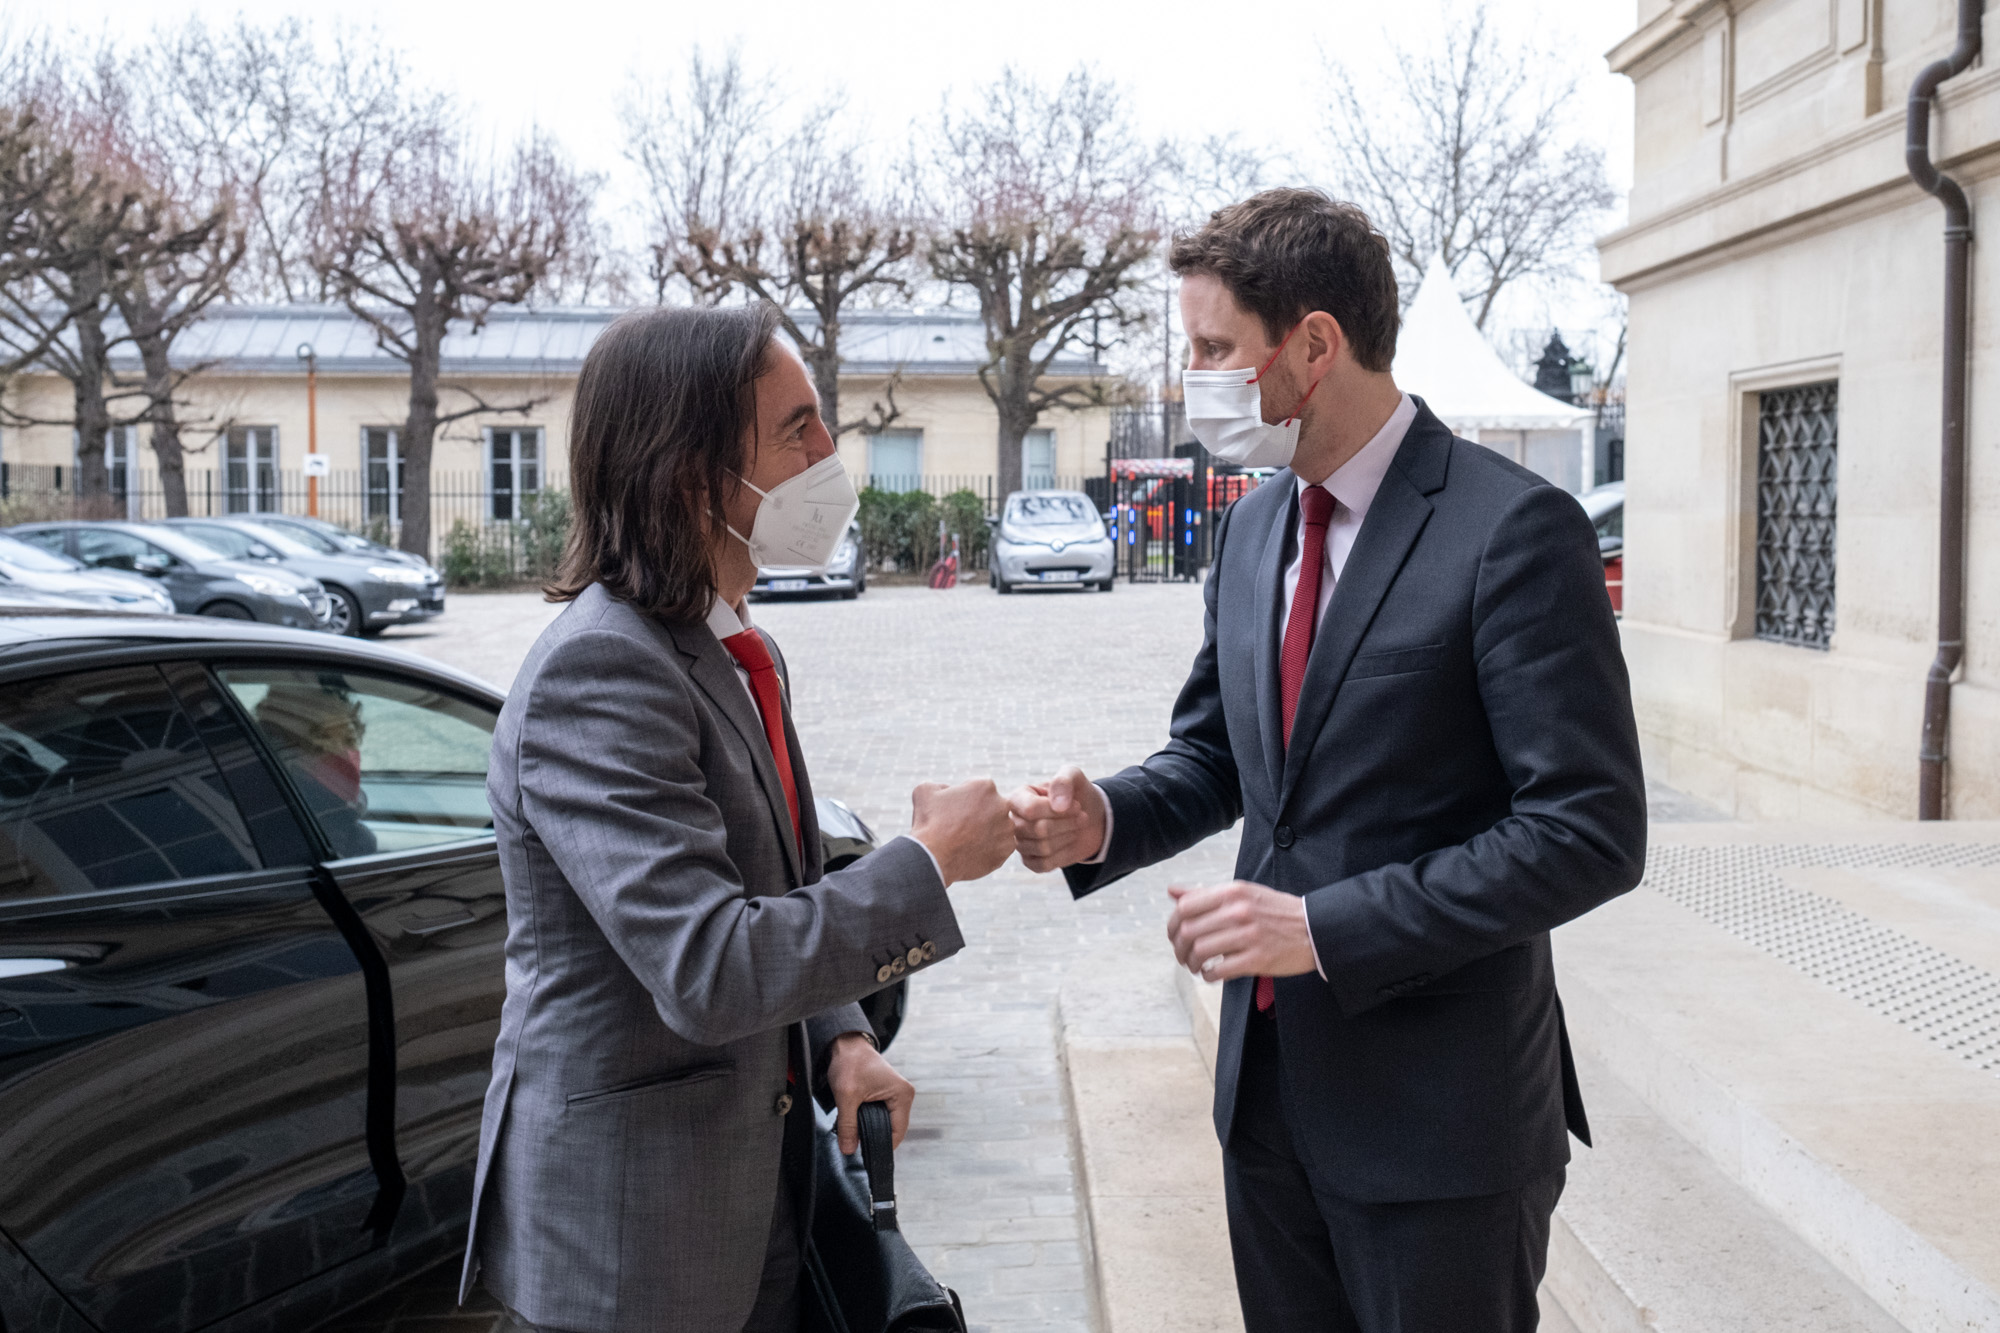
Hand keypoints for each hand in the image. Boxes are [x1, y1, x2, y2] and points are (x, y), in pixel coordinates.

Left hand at [826, 1032, 913, 1154]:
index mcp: (902, 1095)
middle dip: (875, 1137)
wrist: (846, 1044)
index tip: (864, 1153)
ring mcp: (897, 1095)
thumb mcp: (846, 1096)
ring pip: (886, 1123)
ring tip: (855, 1132)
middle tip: (855, 1144)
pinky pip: (882, 1116)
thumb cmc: (850, 1063)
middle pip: (893, 1130)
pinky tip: (857, 1122)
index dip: (881, 1145)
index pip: (897, 1133)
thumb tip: (848, 1150)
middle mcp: (905, 1096)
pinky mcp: (888, 1095)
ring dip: (872, 1129)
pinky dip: (870, 1121)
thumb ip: (848, 1125)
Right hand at [909, 779, 1013, 884]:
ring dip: (987, 831)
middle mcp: (1002, 804)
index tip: (955, 811)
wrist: (934, 857)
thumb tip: (948, 791)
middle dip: (980, 815)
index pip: (979, 790)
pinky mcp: (1007, 849)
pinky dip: (990, 849)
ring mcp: (1007, 828)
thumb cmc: (928, 823)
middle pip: (992, 807)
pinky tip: (973, 851)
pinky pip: (1001, 846)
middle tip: (961, 827)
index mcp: (985, 786)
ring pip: (998, 827)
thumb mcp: (925, 791)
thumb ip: (940, 785)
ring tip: (966, 841)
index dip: (965, 800)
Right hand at [1007, 765, 1107, 871]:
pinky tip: (1070, 841)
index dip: (1057, 810)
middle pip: (1038, 830)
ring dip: (1068, 836)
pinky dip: (1064, 854)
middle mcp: (1013, 821)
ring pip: (1043, 847)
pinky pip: (1044, 864)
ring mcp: (1020, 843)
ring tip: (1077, 826)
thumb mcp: (1073, 776)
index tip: (1078, 805)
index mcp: (1018, 798)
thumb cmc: (1076, 793)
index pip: (1031, 810)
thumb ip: (1063, 781)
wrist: (1089, 817)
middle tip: (1083, 816)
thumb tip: (1057, 805)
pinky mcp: (1030, 861)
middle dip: (1067, 823)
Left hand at [1166, 881, 1316, 980]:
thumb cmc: (1274, 911)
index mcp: (1232, 892)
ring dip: (1191, 963)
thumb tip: (1172, 891)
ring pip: (1200, 951)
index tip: (1174, 935)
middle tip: (1182, 956)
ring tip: (1195, 966)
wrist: (1314, 928)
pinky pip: (1219, 971)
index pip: (1185, 906)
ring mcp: (1248, 935)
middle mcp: (1238, 911)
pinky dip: (1208, 976)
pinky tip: (1211, 975)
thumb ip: (1206, 894)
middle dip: (1178, 948)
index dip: (1172, 924)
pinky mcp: (1257, 959)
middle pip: (1188, 931)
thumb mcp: (1242, 893)